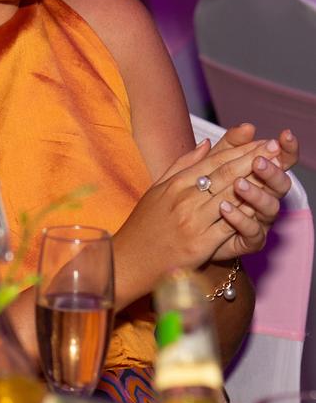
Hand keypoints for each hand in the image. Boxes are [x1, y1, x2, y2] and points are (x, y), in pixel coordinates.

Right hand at [119, 137, 275, 284]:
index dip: (239, 150)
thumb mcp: (157, 189)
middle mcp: (184, 199)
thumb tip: (206, 143)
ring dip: (255, 182)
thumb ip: (182, 165)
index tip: (260, 141)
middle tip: (274, 148)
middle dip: (253, 159)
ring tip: (275, 170)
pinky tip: (262, 206)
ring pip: (229, 197)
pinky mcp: (199, 245)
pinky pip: (228, 226)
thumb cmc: (143, 227)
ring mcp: (191, 221)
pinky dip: (246, 214)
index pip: (213, 161)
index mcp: (175, 184)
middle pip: (225, 175)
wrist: (128, 262)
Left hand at [209, 123, 297, 232]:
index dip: (287, 149)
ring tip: (238, 184)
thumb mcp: (213, 164)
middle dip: (272, 171)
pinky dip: (239, 219)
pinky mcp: (249, 240)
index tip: (285, 135)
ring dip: (255, 194)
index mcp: (262, 177)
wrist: (187, 228)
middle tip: (258, 161)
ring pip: (270, 208)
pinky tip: (225, 208)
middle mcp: (266, 197)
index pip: (282, 160)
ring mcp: (260, 220)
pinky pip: (252, 231)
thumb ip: (229, 145)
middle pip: (281, 184)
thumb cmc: (204, 192)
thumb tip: (247, 127)